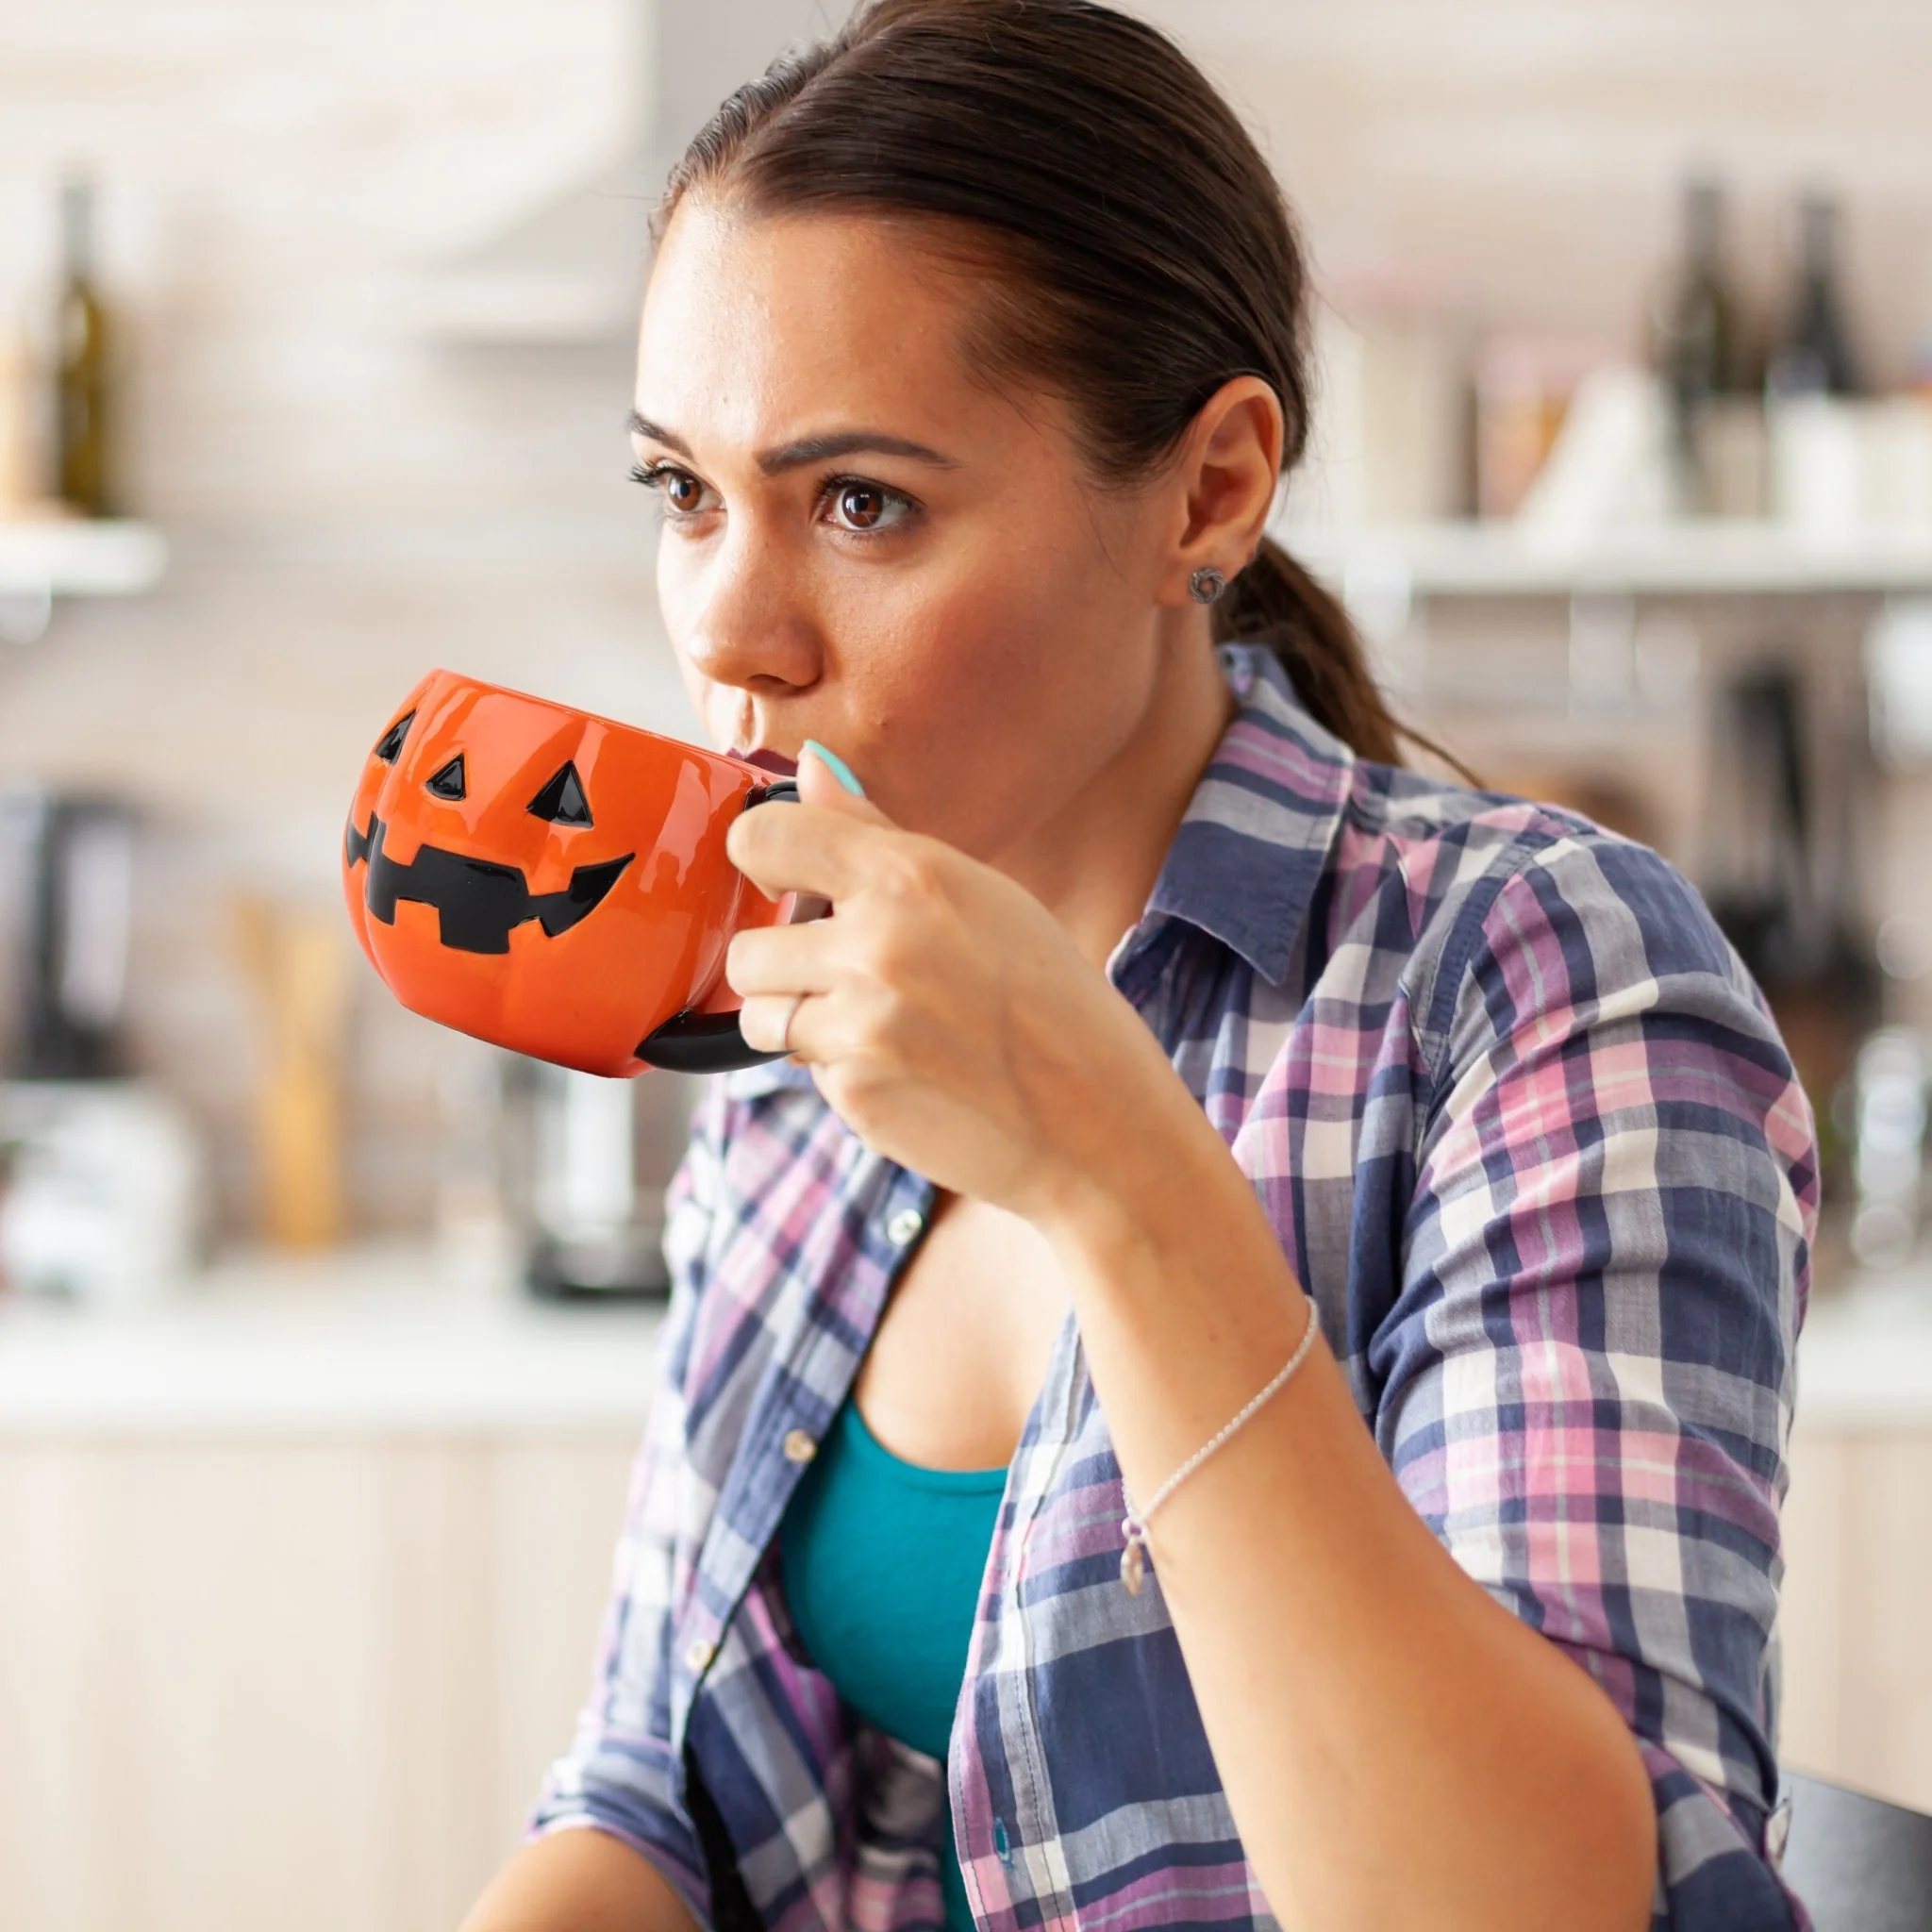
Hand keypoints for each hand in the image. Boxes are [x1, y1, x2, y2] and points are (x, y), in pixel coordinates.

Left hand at [724, 747, 1177, 1220]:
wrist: (1101, 1126)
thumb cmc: (1054, 1002)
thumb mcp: (984, 895)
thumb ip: (878, 834)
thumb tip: (811, 765)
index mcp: (914, 876)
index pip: (764, 837)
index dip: (761, 860)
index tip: (780, 882)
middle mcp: (880, 944)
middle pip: (750, 947)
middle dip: (783, 969)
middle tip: (846, 982)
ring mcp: (863, 1025)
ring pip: (761, 1015)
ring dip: (798, 1024)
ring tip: (875, 1029)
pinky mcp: (856, 1095)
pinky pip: (808, 1073)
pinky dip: (845, 1075)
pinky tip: (910, 1074)